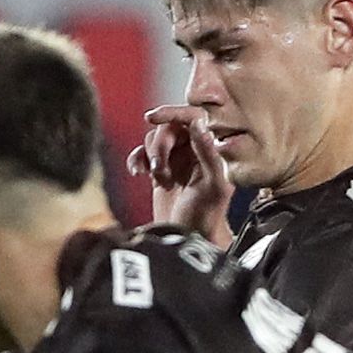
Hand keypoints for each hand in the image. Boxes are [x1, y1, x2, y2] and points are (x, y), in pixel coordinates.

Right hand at [130, 102, 232, 242]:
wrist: (187, 239)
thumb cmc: (204, 217)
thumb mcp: (212, 185)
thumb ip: (208, 153)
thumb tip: (200, 122)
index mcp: (214, 148)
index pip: (194, 116)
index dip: (173, 113)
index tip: (153, 118)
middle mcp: (197, 150)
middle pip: (170, 127)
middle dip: (160, 146)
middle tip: (159, 168)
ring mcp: (178, 159)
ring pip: (155, 139)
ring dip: (151, 156)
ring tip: (159, 179)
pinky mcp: (161, 169)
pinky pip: (143, 153)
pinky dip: (137, 160)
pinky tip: (138, 173)